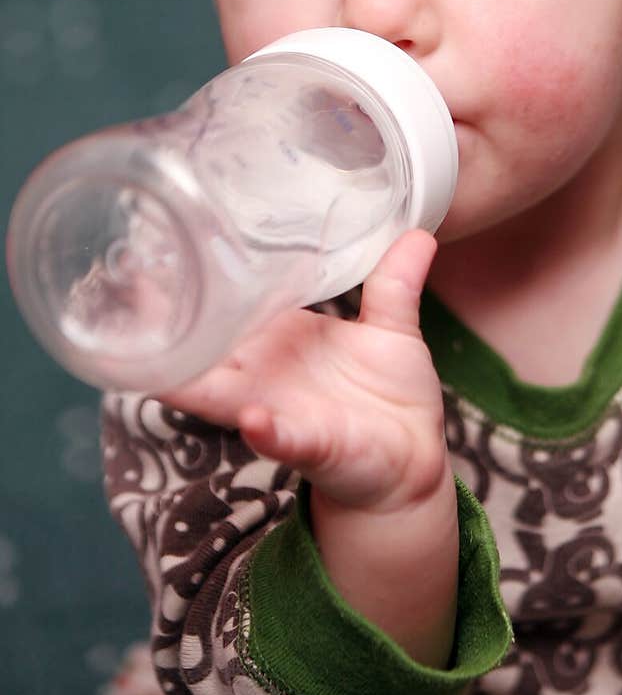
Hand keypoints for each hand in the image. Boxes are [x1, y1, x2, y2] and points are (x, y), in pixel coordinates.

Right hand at [156, 229, 457, 664]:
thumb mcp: (394, 331)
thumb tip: (419, 231)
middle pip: (202, 344)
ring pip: (218, 394)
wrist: (411, 462)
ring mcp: (277, 409)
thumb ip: (393, 284)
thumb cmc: (390, 396)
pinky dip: (265, 430)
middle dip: (165, 323)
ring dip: (190, 381)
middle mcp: (263, 372)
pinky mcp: (307, 444)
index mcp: (279, 336)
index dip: (196, 275)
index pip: (228, 301)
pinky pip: (280, 437)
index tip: (165, 238)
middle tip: (128, 288)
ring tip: (162, 358)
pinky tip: (252, 418)